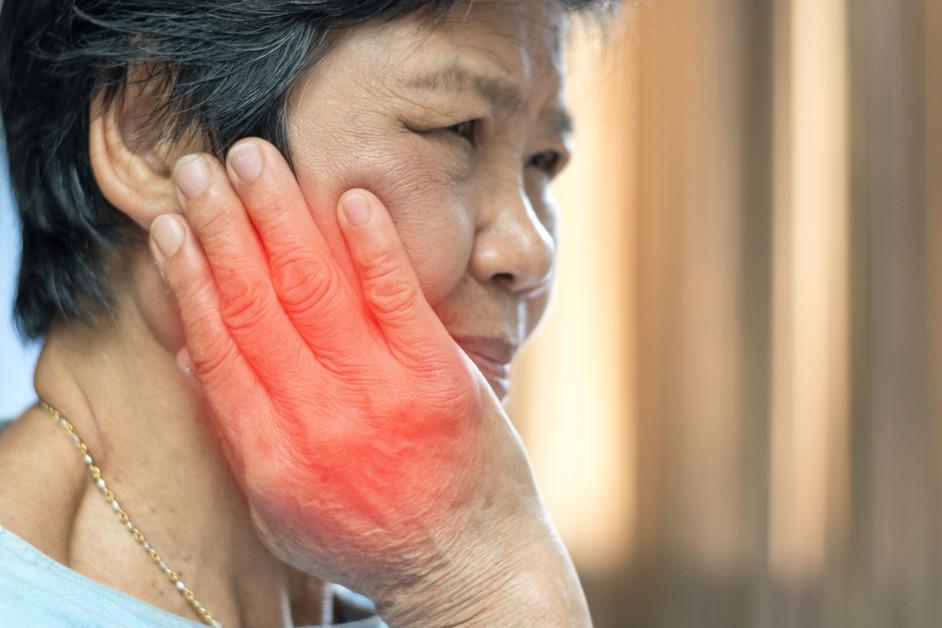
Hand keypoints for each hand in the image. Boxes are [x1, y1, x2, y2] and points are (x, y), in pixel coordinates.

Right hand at [149, 139, 588, 625]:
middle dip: (222, 228)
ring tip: (252, 157)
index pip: (218, 345)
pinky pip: (398, 299)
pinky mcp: (439, 378)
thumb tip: (192, 356)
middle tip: (197, 166)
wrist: (466, 565)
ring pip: (316, 287)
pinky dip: (372, 245)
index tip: (169, 226)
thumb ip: (237, 433)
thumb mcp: (281, 507)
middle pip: (256, 303)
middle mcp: (317, 420)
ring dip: (279, 215)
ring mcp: (381, 395)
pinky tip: (350, 197)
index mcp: (271, 452)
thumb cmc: (368, 535)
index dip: (188, 279)